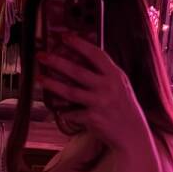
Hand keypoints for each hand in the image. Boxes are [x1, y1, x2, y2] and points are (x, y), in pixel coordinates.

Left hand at [36, 34, 147, 151]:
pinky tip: (57, 108)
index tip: (64, 36)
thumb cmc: (123, 108)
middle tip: (41, 55)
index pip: (96, 54)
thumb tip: (80, 58)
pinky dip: (63, 110)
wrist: (133, 134)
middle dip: (56, 61)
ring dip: (52, 84)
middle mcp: (108, 87)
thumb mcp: (120, 85)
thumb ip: (104, 73)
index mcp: (115, 75)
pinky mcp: (93, 119)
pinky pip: (71, 112)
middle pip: (77, 71)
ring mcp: (100, 103)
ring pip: (70, 91)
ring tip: (39, 77)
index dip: (79, 44)